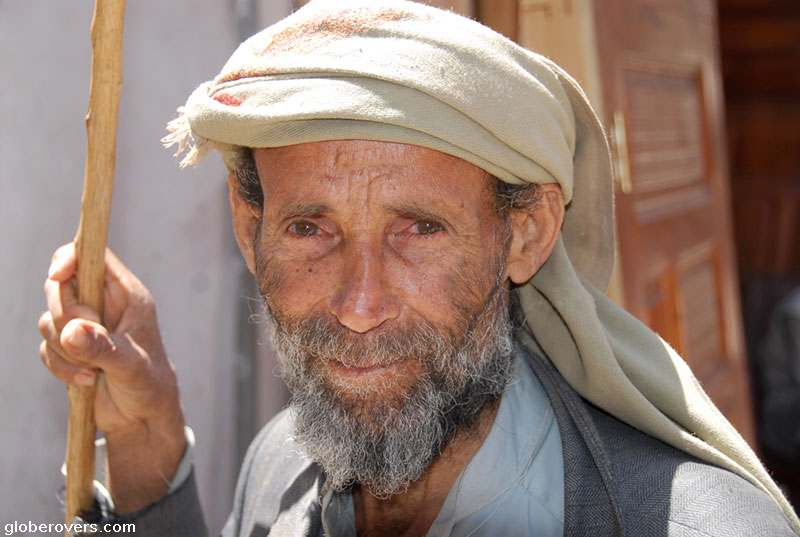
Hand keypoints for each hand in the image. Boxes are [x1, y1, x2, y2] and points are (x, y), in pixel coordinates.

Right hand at [39, 243, 185, 513]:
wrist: (144, 418)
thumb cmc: (150, 384)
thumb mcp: (130, 365)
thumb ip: (101, 347)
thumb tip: (71, 331)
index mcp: (126, 295)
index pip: (93, 256)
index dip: (70, 257)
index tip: (58, 276)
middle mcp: (104, 305)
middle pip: (61, 285)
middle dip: (64, 314)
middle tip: (81, 338)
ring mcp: (85, 326)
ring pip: (50, 318)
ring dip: (64, 349)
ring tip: (93, 371)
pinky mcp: (70, 348)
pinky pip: (46, 346)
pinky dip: (59, 366)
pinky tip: (86, 382)